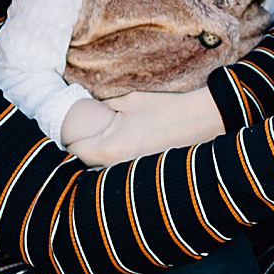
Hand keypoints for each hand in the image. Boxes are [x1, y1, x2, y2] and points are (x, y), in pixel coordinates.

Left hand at [68, 88, 222, 166]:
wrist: (203, 120)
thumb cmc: (166, 109)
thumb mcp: (129, 101)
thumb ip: (104, 108)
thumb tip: (89, 111)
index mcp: (110, 147)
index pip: (74, 149)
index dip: (70, 138)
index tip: (72, 129)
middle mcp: (117, 166)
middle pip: (84, 164)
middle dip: (82, 150)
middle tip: (86, 135)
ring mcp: (131, 172)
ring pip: (100, 170)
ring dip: (98, 159)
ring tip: (105, 142)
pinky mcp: (143, 173)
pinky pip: (118, 171)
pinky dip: (115, 163)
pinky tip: (124, 149)